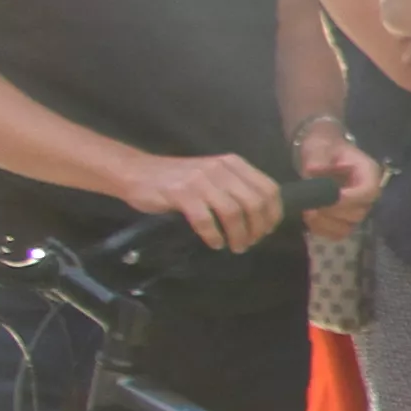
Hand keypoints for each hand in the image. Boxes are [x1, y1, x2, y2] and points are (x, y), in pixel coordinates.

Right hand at [130, 151, 293, 254]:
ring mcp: (201, 180)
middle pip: (254, 203)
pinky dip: (214, 236)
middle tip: (250, 243)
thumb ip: (235, 188)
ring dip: (238, 235)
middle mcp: (221, 169)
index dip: (273, 213)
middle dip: (257, 228)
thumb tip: (260, 218)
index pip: (268, 189)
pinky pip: (206, 220)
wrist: (137, 172)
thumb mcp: (213, 176)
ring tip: (235, 247)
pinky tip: (214, 243)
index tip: (267, 231)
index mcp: (233, 164)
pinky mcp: (181, 193)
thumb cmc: (178, 179)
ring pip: (233, 213)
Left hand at [295, 124, 387, 246]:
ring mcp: (357, 209)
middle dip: (332, 212)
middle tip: (310, 206)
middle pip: (358, 213)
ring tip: (307, 212)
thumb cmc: (324, 150)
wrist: (321, 155)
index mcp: (369, 173)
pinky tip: (309, 219)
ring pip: (347, 227)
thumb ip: (318, 159)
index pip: (369, 191)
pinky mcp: (345, 220)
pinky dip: (322, 230)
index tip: (327, 198)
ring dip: (325, 223)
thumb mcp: (320, 148)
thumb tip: (313, 170)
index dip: (350, 198)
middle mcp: (367, 194)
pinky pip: (337, 233)